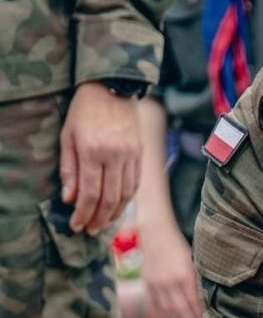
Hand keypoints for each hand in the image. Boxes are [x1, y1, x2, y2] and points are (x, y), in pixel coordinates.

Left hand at [60, 81, 141, 234]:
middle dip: (98, 218)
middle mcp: (114, 155)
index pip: (90, 192)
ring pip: (125, 195)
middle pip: (109, 198)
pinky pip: (134, 184)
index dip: (83, 213)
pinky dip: (126, 200)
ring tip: (103, 223)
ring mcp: (130, 156)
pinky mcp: (139, 154)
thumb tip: (69, 199)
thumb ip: (69, 169)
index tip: (77, 225)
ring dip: (114, 214)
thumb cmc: (84, 111)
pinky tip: (117, 207)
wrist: (112, 88)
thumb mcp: (68, 136)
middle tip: (90, 229)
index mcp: (93, 150)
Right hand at [140, 217, 202, 317]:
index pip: (193, 302)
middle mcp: (169, 281)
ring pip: (167, 309)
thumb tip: (202, 301)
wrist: (155, 233)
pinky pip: (155, 303)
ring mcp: (156, 283)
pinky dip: (162, 313)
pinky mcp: (147, 282)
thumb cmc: (178, 245)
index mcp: (184, 275)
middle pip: (179, 309)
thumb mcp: (193, 261)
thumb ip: (196, 281)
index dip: (198, 315)